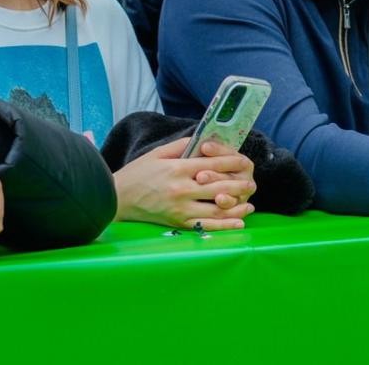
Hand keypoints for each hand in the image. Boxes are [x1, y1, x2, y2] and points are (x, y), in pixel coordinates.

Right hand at [113, 137, 256, 229]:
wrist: (117, 198)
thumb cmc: (137, 173)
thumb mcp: (157, 153)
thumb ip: (182, 146)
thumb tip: (204, 142)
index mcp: (177, 168)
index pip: (212, 165)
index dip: (232, 162)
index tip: (244, 162)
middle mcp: (181, 189)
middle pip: (219, 187)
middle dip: (239, 185)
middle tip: (251, 183)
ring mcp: (181, 208)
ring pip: (216, 209)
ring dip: (237, 206)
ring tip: (249, 203)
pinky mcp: (178, 223)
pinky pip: (206, 226)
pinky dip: (225, 226)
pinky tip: (238, 223)